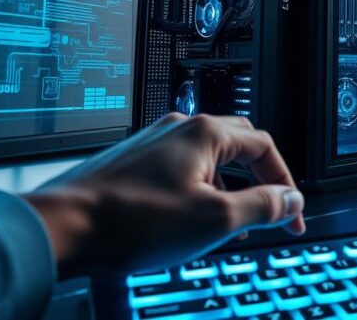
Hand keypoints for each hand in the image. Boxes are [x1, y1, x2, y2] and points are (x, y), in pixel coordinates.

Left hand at [23, 113, 305, 277]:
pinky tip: (189, 222)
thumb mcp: (215, 220)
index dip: (285, 184)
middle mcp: (179, 129)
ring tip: (231, 226)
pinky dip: (199, 192)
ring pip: (208, 160)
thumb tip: (291, 200)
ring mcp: (153, 143)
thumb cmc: (131, 220)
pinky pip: (181, 170)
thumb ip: (262, 206)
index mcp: (205, 134)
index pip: (265, 148)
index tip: (292, 215)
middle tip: (271, 212)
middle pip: (239, 146)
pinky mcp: (133, 163)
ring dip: (229, 190)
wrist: (64, 228)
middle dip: (260, 180)